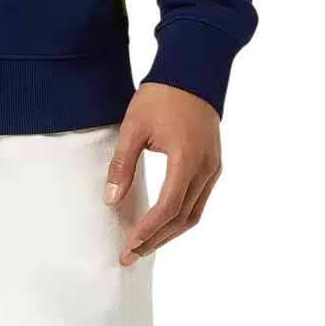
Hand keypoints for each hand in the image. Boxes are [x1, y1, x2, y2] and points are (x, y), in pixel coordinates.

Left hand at [103, 82, 222, 264]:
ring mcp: (212, 168)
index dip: (146, 232)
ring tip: (147, 244)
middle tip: (132, 253)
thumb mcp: (135, 126)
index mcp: (185, 161)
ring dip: (170, 232)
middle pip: (181, 219)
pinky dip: (182, 216)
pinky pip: (199, 200)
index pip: (165, 210)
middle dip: (156, 240)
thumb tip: (111, 198)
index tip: (128, 247)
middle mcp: (204, 170)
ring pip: (193, 213)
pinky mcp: (213, 164)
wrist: (191, 72)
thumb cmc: (163, 95)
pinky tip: (166, 220)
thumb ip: (122, 165)